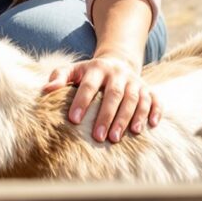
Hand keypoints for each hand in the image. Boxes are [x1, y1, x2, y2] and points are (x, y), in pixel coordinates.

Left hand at [41, 52, 159, 142]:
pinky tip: (151, 126)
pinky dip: (155, 112)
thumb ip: (59, 77)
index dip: (82, 102)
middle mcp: (119, 74)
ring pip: (135, 99)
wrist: (117, 62)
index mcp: (98, 69)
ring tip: (118, 138)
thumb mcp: (73, 70)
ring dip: (128, 118)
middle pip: (114, 95)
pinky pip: (155, 99)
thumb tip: (45, 90)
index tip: (73, 120)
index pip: (89, 86)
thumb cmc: (89, 73)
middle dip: (106, 116)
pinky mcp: (148, 89)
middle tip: (98, 137)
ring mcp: (135, 82)